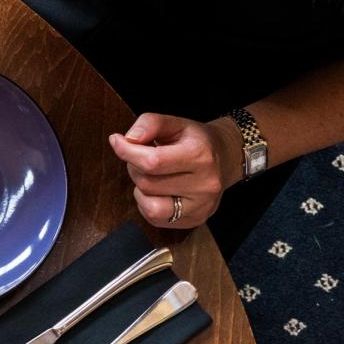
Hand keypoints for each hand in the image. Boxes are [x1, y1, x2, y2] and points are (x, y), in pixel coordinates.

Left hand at [109, 113, 244, 228]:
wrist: (227, 158)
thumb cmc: (197, 140)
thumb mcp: (177, 123)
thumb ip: (150, 124)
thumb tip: (126, 139)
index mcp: (200, 155)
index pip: (152, 162)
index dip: (127, 152)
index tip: (117, 141)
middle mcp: (204, 184)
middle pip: (148, 183)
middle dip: (135, 168)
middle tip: (143, 159)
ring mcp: (201, 206)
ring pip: (151, 207)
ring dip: (142, 190)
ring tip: (151, 177)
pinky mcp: (195, 220)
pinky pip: (157, 219)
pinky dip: (149, 205)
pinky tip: (159, 192)